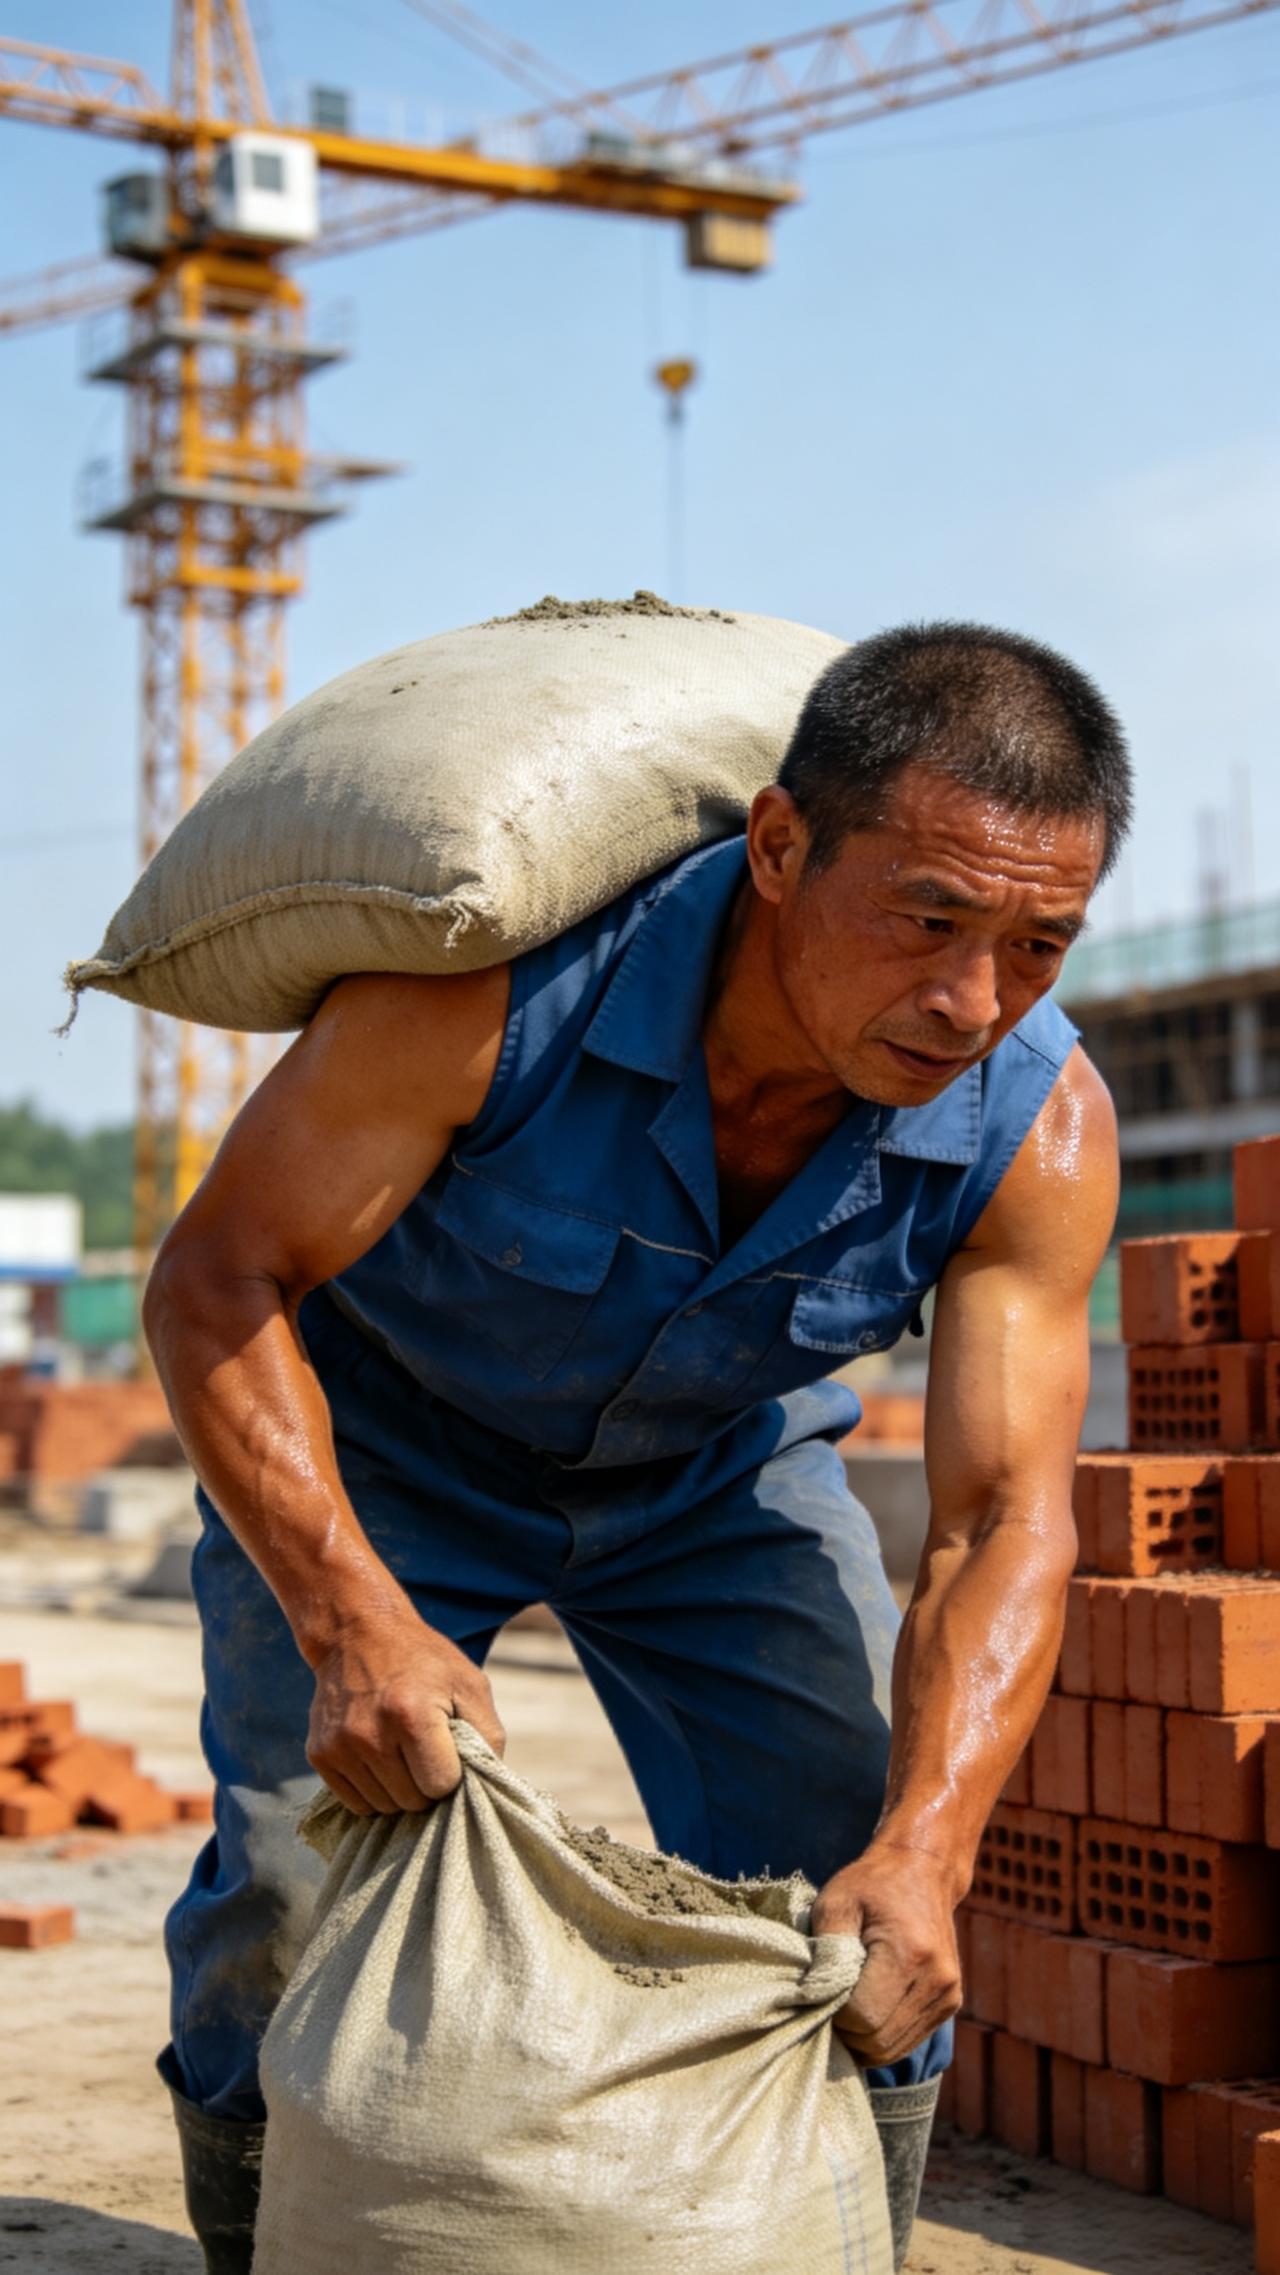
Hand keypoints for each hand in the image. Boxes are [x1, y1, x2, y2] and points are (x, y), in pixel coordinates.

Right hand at [305, 1594, 505, 1814]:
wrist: (357, 1633)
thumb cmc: (423, 1662)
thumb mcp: (469, 1684)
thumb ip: (488, 1736)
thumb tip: (487, 1785)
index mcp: (411, 1715)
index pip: (440, 1786)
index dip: (451, 1772)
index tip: (447, 1749)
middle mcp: (370, 1735)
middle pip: (412, 1802)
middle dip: (425, 1785)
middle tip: (424, 1750)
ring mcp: (340, 1747)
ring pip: (382, 1808)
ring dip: (398, 1790)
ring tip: (401, 1751)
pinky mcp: (319, 1755)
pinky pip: (355, 1803)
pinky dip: (373, 1790)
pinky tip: (379, 1758)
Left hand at [809, 1843, 961, 2065]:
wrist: (923, 1870)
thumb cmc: (872, 1884)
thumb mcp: (835, 1902)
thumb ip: (825, 1951)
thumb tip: (815, 1999)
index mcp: (909, 1954)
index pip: (862, 2017)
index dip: (832, 2014)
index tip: (818, 1992)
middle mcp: (936, 1981)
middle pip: (877, 2040)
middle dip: (845, 2033)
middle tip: (825, 2004)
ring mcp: (948, 1996)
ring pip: (891, 2049)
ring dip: (861, 2039)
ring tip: (843, 2007)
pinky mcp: (949, 2005)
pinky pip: (906, 2041)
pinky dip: (880, 2036)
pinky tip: (865, 2011)